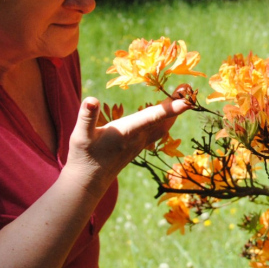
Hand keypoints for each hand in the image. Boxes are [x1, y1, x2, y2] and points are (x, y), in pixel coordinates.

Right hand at [64, 95, 189, 193]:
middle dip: (178, 103)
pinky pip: (160, 130)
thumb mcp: (80, 135)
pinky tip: (172, 112)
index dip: (170, 108)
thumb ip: (86, 117)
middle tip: (189, 87)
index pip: (152, 117)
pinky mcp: (140, 145)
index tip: (187, 101)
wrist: (88, 180)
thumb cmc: (83, 156)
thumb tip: (91, 100)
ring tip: (184, 94)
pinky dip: (168, 118)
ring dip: (175, 110)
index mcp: (126, 132)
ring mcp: (141, 143)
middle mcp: (138, 138)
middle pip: (164, 119)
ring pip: (164, 126)